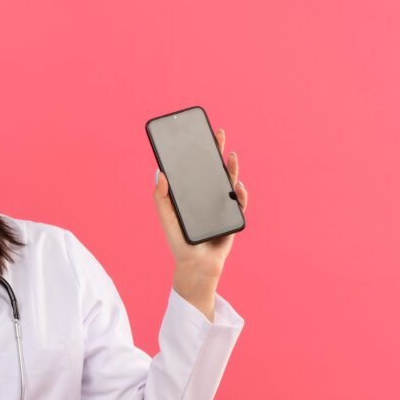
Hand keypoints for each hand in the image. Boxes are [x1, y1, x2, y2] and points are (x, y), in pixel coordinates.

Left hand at [153, 128, 248, 319]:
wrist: (194, 266)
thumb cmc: (179, 242)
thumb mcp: (166, 217)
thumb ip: (161, 197)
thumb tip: (159, 172)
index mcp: (193, 195)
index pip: (196, 169)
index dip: (198, 153)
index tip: (197, 135)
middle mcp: (208, 198)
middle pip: (214, 171)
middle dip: (217, 152)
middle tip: (217, 133)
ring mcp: (222, 207)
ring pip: (229, 184)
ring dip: (231, 169)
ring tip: (230, 156)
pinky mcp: (233, 219)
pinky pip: (239, 204)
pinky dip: (240, 194)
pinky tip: (237, 185)